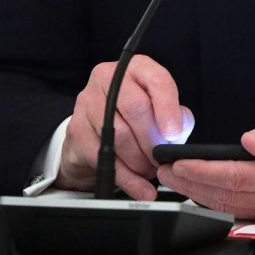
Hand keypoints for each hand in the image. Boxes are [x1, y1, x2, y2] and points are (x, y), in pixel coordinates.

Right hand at [56, 54, 193, 199]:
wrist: (95, 128)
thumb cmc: (135, 115)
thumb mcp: (161, 108)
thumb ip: (177, 116)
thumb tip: (178, 131)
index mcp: (136, 68)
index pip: (157, 80)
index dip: (168, 109)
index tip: (174, 134)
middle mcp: (110, 78)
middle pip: (135, 107)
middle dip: (153, 139)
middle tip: (162, 158)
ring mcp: (88, 101)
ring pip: (119, 134)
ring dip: (140, 160)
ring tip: (151, 170)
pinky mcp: (76, 128)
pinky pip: (103, 157)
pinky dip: (126, 177)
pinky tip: (140, 186)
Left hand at [157, 113, 254, 221]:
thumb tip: (245, 143)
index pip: (235, 176)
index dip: (202, 170)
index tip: (178, 162)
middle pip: (227, 197)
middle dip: (191, 185)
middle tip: (165, 172)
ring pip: (232, 209)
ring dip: (200, 195)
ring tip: (177, 180)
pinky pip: (244, 212)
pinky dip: (220, 202)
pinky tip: (204, 191)